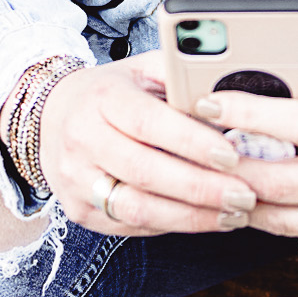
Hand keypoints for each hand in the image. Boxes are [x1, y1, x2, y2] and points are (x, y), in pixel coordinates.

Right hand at [29, 52, 258, 236]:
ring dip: (192, 217)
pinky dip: (173, 225)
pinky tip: (205, 219)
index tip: (231, 155)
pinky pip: (132, 226)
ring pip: (138, 209)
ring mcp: (77, 179)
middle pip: (145, 172)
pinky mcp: (79, 210)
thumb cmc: (111, 93)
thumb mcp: (142, 70)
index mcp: (101, 98)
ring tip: (233, 214)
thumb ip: (182, 77)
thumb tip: (231, 100)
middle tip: (245, 194)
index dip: (191, 142)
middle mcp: (82, 139)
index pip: (147, 123)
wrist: (52, 116)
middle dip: (201, 188)